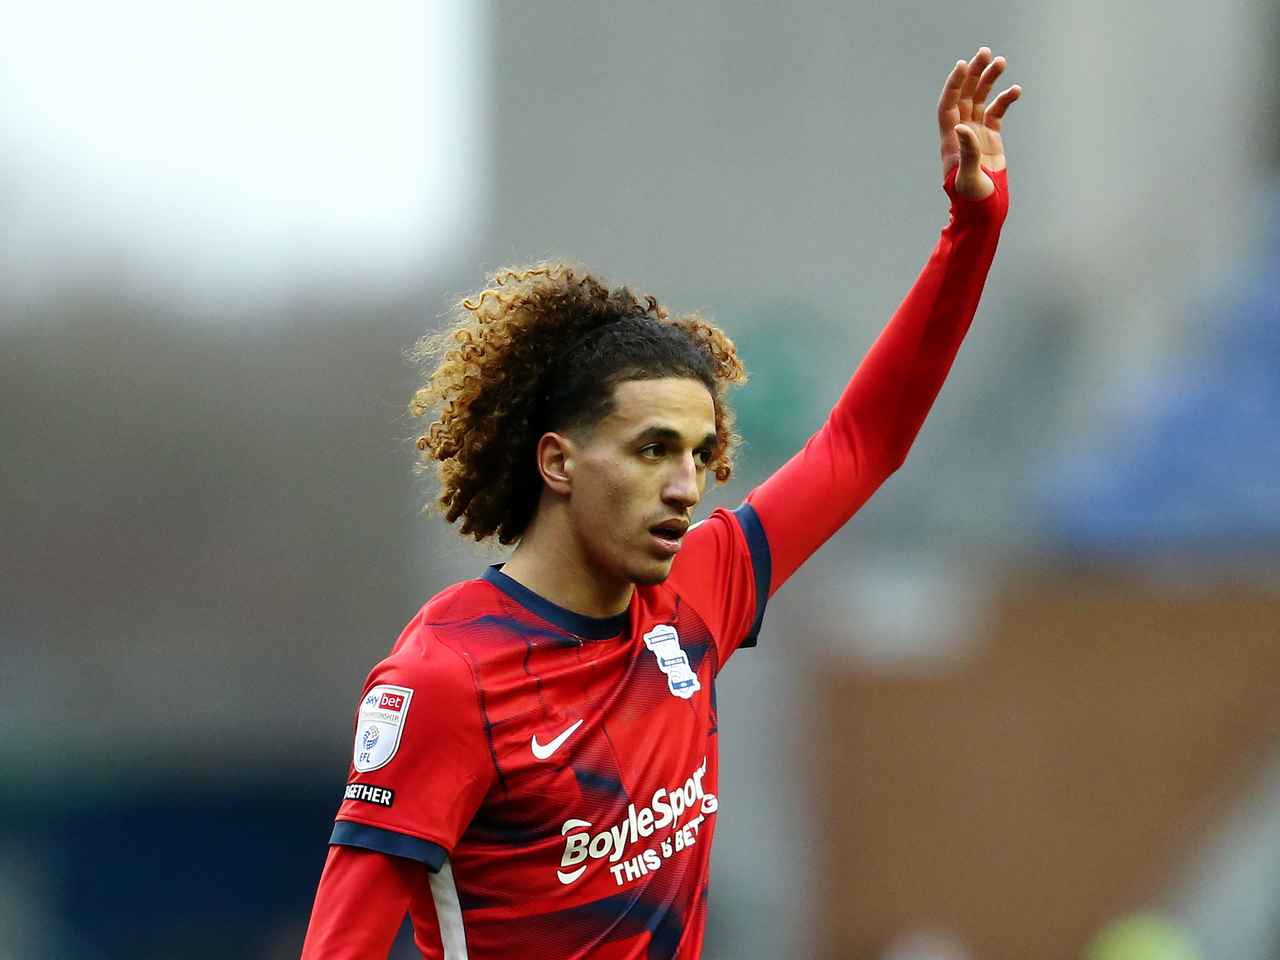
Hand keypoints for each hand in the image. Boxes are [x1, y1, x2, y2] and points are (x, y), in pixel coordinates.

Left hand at [937, 47, 1020, 199]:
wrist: (983, 214)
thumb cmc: (972, 201)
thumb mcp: (969, 179)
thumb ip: (968, 153)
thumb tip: (962, 127)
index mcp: (951, 142)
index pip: (949, 107)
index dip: (954, 86)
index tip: (963, 66)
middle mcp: (961, 135)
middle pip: (965, 97)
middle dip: (973, 75)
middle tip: (985, 53)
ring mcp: (976, 135)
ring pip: (980, 101)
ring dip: (989, 81)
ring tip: (1001, 61)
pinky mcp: (991, 140)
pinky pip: (996, 113)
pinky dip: (1004, 101)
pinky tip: (1015, 90)